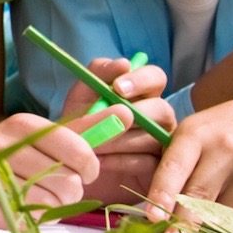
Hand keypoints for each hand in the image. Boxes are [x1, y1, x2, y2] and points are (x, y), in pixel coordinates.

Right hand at [0, 112, 125, 226]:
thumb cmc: (10, 154)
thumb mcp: (45, 137)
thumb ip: (85, 129)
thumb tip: (128, 112)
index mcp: (23, 124)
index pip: (79, 149)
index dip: (89, 167)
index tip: (86, 171)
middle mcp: (3, 145)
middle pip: (68, 182)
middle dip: (70, 190)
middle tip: (55, 185)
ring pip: (50, 204)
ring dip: (51, 206)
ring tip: (33, 194)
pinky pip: (28, 220)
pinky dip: (31, 218)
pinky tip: (17, 206)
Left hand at [58, 57, 171, 202]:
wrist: (72, 165)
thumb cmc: (80, 125)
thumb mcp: (81, 97)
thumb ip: (97, 75)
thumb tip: (123, 64)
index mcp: (141, 94)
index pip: (155, 77)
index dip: (140, 79)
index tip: (117, 87)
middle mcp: (157, 116)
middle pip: (161, 107)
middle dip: (134, 113)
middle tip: (110, 118)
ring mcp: (161, 142)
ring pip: (152, 136)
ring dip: (119, 139)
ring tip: (94, 144)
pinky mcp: (157, 168)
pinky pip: (147, 162)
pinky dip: (121, 160)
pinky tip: (101, 162)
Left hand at [145, 99, 232, 232]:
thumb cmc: (215, 136)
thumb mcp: (189, 138)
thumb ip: (172, 169)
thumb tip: (157, 216)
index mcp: (195, 134)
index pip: (175, 168)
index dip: (162, 195)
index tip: (153, 219)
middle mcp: (226, 146)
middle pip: (200, 195)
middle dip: (183, 224)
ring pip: (226, 212)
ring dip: (211, 228)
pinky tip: (231, 221)